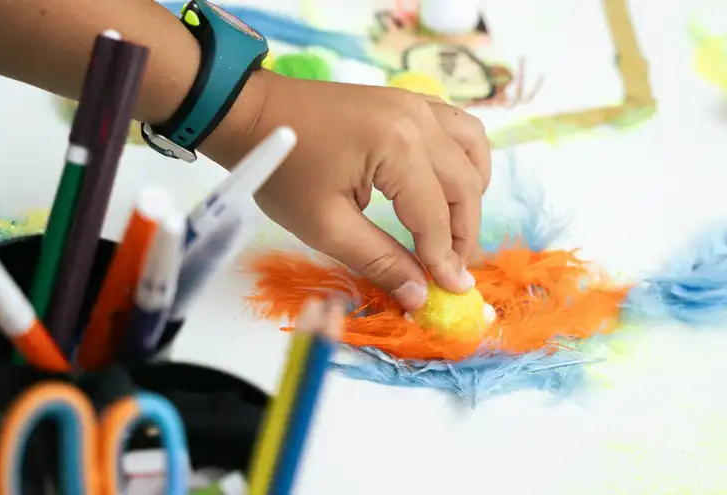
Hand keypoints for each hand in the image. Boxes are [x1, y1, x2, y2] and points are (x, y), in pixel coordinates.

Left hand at [202, 71, 491, 309]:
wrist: (254, 116)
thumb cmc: (283, 171)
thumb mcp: (325, 225)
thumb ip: (379, 260)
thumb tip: (421, 294)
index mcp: (397, 146)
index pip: (435, 214)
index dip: (444, 258)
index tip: (450, 292)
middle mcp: (418, 119)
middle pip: (465, 185)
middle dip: (462, 235)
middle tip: (450, 272)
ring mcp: (417, 104)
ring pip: (472, 153)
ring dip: (470, 197)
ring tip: (452, 232)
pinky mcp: (410, 102)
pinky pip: (459, 130)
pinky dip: (464, 162)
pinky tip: (449, 189)